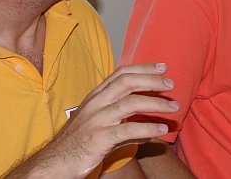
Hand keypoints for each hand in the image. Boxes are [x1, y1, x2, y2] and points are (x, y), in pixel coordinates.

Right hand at [8, 63, 177, 177]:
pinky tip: (162, 130)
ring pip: (130, 104)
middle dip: (152, 81)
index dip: (143, 68)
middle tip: (171, 85)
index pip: (121, 73)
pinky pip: (128, 131)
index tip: (162, 67)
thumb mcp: (97, 123)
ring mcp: (97, 120)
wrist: (55, 162)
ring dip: (156, 104)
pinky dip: (148, 129)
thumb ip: (122, 122)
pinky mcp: (99, 139)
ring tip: (174, 107)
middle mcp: (96, 103)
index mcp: (96, 96)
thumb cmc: (77, 143)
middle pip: (127, 83)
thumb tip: (146, 128)